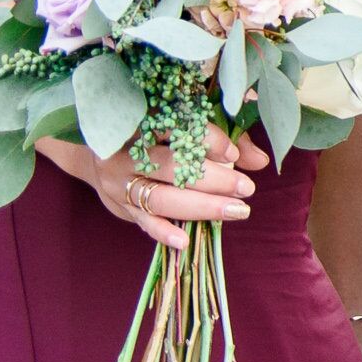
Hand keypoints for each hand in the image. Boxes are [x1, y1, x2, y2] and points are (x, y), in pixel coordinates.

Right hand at [43, 130, 264, 250]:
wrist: (100, 154)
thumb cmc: (157, 136)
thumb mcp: (186, 127)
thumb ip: (224, 140)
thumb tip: (260, 161)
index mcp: (141, 121)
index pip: (176, 128)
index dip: (207, 140)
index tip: (233, 154)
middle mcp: (125, 151)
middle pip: (171, 167)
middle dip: (212, 179)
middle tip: (246, 188)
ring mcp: (119, 181)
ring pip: (161, 197)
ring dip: (201, 206)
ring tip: (237, 210)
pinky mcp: (120, 205)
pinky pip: (143, 221)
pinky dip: (163, 232)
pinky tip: (186, 240)